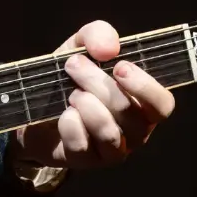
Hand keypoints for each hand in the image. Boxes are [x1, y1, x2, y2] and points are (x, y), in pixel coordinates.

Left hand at [10, 20, 174, 170]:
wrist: (34, 107)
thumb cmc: (70, 77)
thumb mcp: (81, 47)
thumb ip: (97, 35)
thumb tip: (109, 48)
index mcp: (142, 103)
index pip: (162, 104)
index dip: (145, 88)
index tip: (119, 67)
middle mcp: (134, 131)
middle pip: (130, 112)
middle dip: (98, 84)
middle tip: (73, 65)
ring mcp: (112, 150)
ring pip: (110, 132)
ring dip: (87, 105)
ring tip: (70, 93)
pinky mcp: (85, 161)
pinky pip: (83, 146)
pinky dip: (70, 125)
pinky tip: (63, 114)